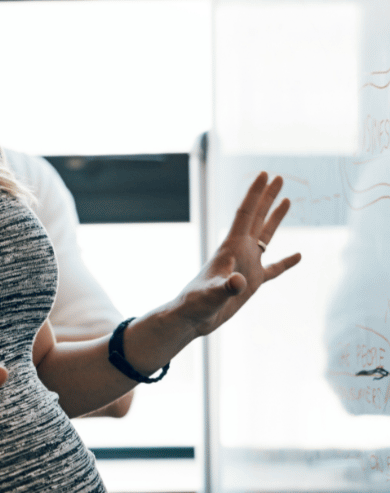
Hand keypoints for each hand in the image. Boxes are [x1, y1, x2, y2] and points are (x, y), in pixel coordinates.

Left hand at [175, 172, 300, 337]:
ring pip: (265, 236)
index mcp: (230, 247)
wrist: (192, 318)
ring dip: (276, 218)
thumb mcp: (212, 295)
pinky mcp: (252, 282)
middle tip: (279, 177)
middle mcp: (239, 252)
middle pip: (257, 218)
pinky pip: (274, 269)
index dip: (255, 194)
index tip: (264, 174)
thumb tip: (238, 281)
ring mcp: (247, 265)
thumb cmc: (197, 304)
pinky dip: (287, 262)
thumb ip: (225, 287)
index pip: (245, 214)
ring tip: (287, 200)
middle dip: (267, 197)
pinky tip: (298, 256)